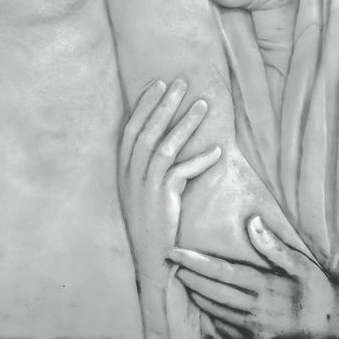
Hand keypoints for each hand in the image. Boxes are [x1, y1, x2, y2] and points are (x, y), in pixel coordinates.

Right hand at [119, 79, 221, 287]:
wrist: (149, 255)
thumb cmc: (148, 219)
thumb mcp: (139, 187)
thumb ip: (145, 163)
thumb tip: (161, 135)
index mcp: (123, 167)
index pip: (131, 126)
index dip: (144, 104)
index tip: (158, 83)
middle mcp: (130, 172)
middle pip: (147, 130)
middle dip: (164, 103)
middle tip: (180, 82)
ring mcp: (144, 184)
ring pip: (164, 145)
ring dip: (185, 123)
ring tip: (203, 105)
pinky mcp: (162, 198)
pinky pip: (182, 172)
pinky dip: (199, 160)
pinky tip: (216, 150)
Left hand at [169, 216, 338, 338]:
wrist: (334, 325)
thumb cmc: (315, 289)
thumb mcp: (299, 263)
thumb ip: (272, 246)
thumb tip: (252, 222)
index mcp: (263, 285)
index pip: (220, 272)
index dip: (194, 263)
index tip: (175, 253)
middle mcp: (255, 307)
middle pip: (212, 292)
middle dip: (189, 278)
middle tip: (173, 265)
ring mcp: (254, 326)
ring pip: (216, 310)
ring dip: (197, 295)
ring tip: (184, 281)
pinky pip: (227, 327)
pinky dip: (212, 314)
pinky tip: (206, 303)